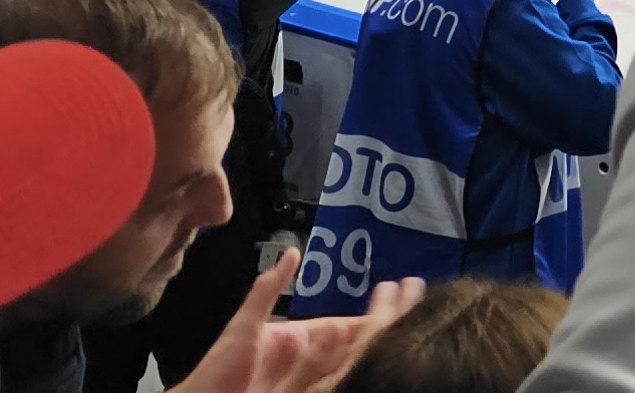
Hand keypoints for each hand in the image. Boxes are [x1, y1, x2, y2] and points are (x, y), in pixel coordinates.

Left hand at [166, 256, 421, 392]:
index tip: (401, 289)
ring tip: (401, 322)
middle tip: (416, 298)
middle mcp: (312, 363)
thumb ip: (268, 290)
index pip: (346, 325)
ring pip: (353, 363)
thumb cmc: (218, 372)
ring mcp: (312, 383)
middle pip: (358, 343)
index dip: (375, 309)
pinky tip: (369, 353)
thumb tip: (292, 254)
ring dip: (376, 343)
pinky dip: (351, 368)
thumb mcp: (244, 327)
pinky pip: (336, 381)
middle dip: (388, 321)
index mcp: (301, 341)